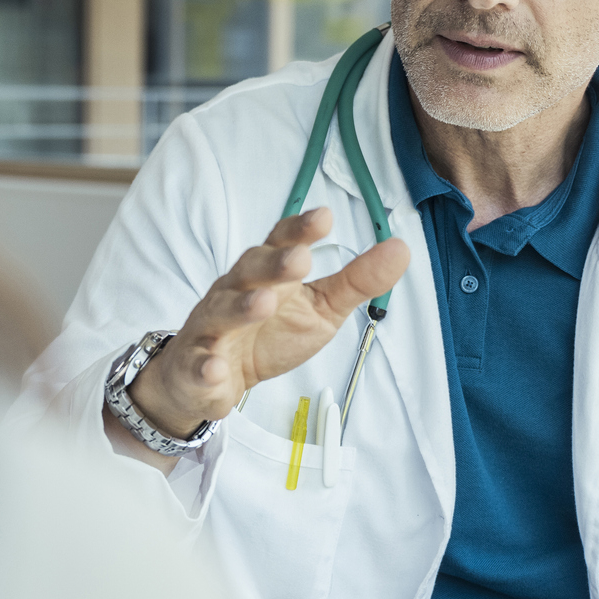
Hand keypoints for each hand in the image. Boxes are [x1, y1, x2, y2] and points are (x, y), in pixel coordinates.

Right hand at [119, 208, 408, 447]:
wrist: (211, 381)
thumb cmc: (269, 335)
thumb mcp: (320, 308)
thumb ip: (356, 281)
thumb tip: (400, 248)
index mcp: (266, 274)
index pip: (279, 242)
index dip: (298, 231)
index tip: (324, 218)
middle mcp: (235, 292)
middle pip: (248, 271)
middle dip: (272, 264)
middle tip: (300, 259)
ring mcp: (212, 328)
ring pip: (221, 312)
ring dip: (241, 308)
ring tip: (264, 305)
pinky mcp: (197, 366)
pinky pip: (198, 364)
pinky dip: (205, 366)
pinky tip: (217, 367)